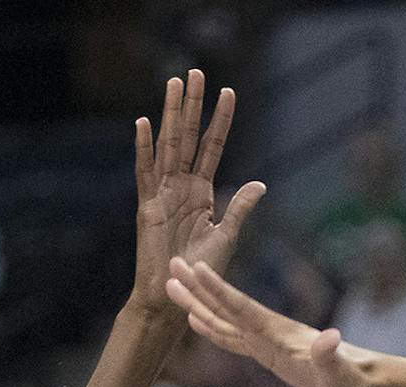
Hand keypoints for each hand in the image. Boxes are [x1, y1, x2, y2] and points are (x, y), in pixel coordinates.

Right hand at [131, 71, 265, 322]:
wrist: (179, 296)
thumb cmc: (202, 272)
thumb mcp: (228, 236)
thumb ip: (240, 208)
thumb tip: (260, 183)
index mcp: (202, 192)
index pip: (213, 147)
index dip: (221, 120)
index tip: (229, 92)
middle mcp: (182, 186)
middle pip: (189, 137)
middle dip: (193, 105)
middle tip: (196, 72)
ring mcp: (163, 193)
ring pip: (168, 145)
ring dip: (171, 115)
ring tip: (174, 84)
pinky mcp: (147, 206)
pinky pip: (145, 172)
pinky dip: (144, 148)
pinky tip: (144, 123)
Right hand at [168, 255, 361, 386]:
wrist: (356, 377)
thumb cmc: (348, 376)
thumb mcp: (338, 370)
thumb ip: (330, 354)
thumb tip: (331, 337)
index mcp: (276, 332)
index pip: (242, 308)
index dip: (220, 290)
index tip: (198, 267)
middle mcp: (266, 331)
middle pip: (225, 307)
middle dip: (198, 287)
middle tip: (171, 263)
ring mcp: (263, 340)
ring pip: (222, 319)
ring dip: (196, 303)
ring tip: (171, 285)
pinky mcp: (264, 351)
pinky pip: (231, 338)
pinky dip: (211, 328)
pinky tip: (194, 319)